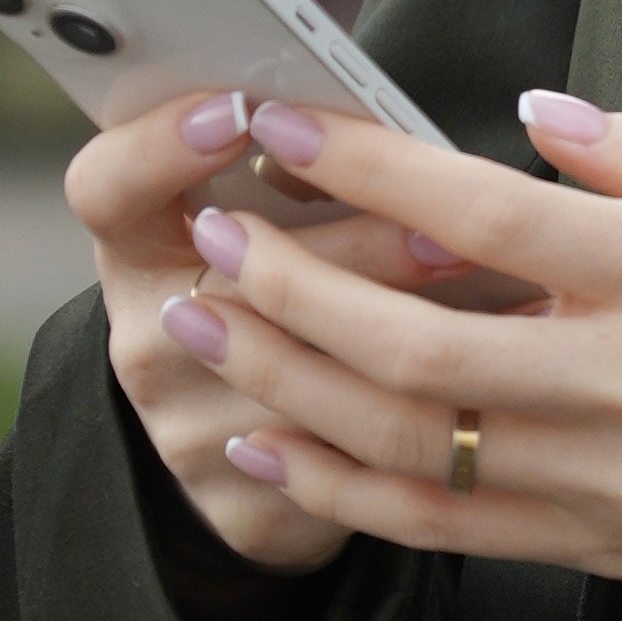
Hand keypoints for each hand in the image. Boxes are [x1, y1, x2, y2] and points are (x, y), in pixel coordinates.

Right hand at [70, 91, 486, 576]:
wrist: (278, 438)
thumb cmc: (306, 272)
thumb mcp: (287, 206)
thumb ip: (315, 155)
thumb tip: (374, 110)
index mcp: (143, 247)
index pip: (108, 188)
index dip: (159, 147)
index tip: (240, 111)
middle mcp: (151, 340)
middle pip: (239, 282)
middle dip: (358, 248)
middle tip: (452, 229)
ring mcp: (189, 433)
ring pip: (309, 380)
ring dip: (420, 334)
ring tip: (512, 298)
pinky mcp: (246, 510)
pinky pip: (349, 462)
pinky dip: (433, 415)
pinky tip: (505, 381)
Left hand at [159, 96, 621, 620]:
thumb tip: (546, 118)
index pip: (487, 213)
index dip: (371, 162)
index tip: (285, 119)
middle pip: (409, 340)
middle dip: (285, 282)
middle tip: (208, 227)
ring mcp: (603, 481)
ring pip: (401, 440)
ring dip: (280, 380)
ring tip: (193, 324)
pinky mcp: (598, 552)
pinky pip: (436, 530)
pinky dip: (335, 489)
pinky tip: (265, 444)